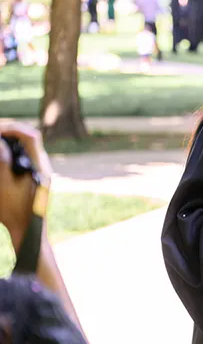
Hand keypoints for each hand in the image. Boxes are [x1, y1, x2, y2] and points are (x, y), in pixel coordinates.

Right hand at [0, 124, 42, 250]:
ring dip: (10, 140)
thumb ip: (2, 162)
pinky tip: (1, 153)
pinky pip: (24, 155)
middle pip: (29, 138)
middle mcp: (43, 164)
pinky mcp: (34, 175)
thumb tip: (0, 142)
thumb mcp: (3, 185)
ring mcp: (40, 169)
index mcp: (39, 166)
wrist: (28, 229)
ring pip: (26, 145)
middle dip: (10, 131)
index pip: (31, 136)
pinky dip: (12, 150)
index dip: (12, 128)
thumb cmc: (14, 210)